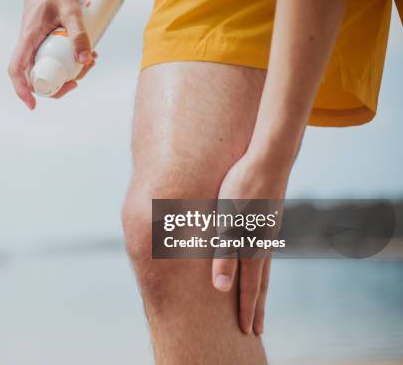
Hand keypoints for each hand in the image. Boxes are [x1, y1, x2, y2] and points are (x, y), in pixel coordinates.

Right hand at [8, 0, 95, 109]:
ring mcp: (37, 44)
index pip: (17, 69)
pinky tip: (88, 54)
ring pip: (50, 68)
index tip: (33, 105)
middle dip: (60, 84)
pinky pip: (56, 58)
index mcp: (28, 38)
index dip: (22, 90)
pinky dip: (70, 61)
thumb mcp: (70, 8)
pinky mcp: (46, 40)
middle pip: (38, 76)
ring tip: (91, 60)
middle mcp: (29, 44)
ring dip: (69, 72)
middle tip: (80, 78)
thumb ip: (78, 32)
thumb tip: (85, 61)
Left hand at [211, 152, 290, 334]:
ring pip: (264, 267)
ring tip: (259, 301)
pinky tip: (258, 261)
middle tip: (258, 330)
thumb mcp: (225, 221)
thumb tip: (222, 289)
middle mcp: (263, 243)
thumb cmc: (240, 188)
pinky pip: (264, 251)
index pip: (249, 287)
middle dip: (257, 307)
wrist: (268, 158)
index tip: (248, 331)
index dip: (247, 310)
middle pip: (261, 282)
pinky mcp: (267, 218)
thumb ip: (223, 255)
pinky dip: (262, 266)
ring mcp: (267, 231)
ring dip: (261, 288)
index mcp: (251, 247)